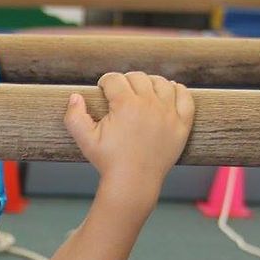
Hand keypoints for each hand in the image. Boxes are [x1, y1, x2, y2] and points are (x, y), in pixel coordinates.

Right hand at [63, 71, 194, 184]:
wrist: (133, 182)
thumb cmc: (108, 161)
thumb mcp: (84, 140)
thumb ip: (74, 117)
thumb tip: (75, 96)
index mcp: (125, 105)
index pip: (115, 79)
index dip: (105, 82)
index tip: (103, 89)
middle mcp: (149, 104)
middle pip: (138, 78)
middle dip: (126, 81)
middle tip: (120, 92)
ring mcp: (168, 113)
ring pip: (162, 83)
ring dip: (150, 83)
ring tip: (143, 91)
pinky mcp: (182, 124)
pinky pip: (185, 97)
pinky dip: (177, 90)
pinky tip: (169, 91)